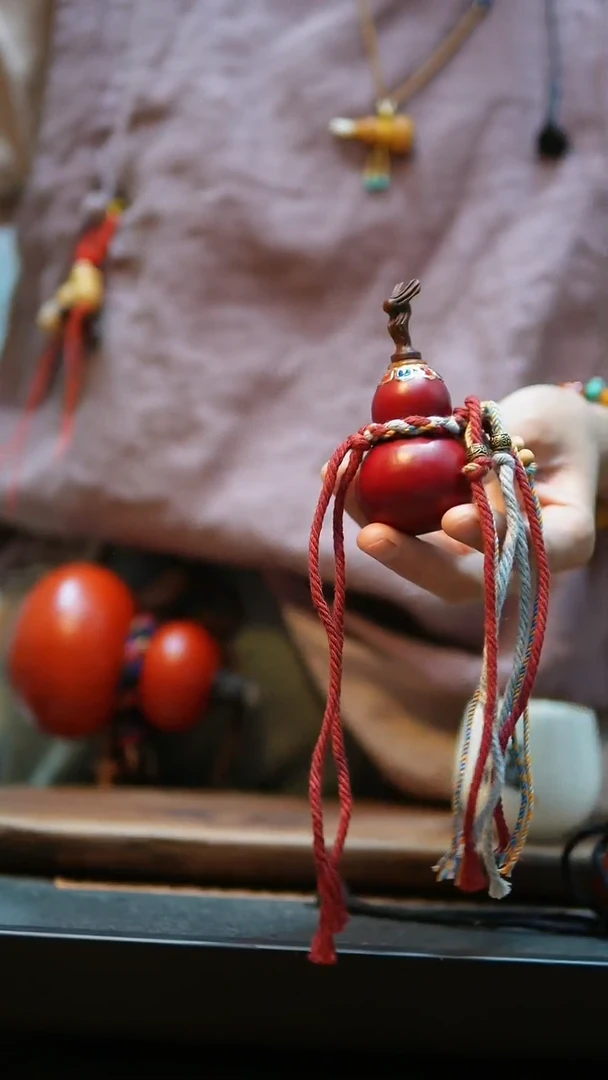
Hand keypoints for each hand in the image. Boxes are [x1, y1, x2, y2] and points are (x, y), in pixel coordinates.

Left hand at [346, 385, 598, 603]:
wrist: (548, 436)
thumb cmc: (555, 424)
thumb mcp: (540, 421)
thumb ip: (504, 443)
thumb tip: (457, 464)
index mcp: (564, 537)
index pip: (531, 551)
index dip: (489, 539)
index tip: (452, 518)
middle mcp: (516, 559)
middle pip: (465, 578)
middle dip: (414, 560)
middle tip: (373, 537)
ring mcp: (476, 556)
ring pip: (427, 562)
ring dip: (381, 531)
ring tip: (343, 490)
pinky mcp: (443, 542)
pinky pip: (407, 532)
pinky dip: (371, 505)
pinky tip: (338, 476)